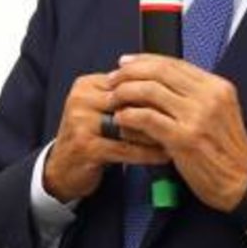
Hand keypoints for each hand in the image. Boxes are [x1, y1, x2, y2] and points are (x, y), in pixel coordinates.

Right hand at [43, 73, 169, 202]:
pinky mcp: (86, 147)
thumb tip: (164, 84)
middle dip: (160, 109)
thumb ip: (124, 95)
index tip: (180, 96)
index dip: (156, 88)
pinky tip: (165, 155)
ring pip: (129, 124)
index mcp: (87, 85)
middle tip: (185, 115)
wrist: (61, 168)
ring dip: (158, 132)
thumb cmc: (89, 137)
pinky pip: (125, 148)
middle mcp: (81, 100)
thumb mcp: (101, 109)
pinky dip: (148, 153)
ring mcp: (81, 123)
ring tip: (181, 136)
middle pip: (129, 99)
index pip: (128, 79)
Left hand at [108, 54, 246, 211]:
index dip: (146, 60)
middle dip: (131, 72)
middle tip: (113, 78)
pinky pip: (148, 118)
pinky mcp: (184, 138)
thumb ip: (195, 95)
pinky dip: (130, 115)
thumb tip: (160, 82)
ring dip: (126, 92)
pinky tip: (122, 118)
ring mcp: (197, 117)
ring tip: (114, 98)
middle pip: (161, 71)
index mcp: (217, 87)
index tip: (127, 62)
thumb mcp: (220, 112)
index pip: (175, 63)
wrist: (242, 181)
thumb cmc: (226, 151)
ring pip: (151, 90)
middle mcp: (208, 97)